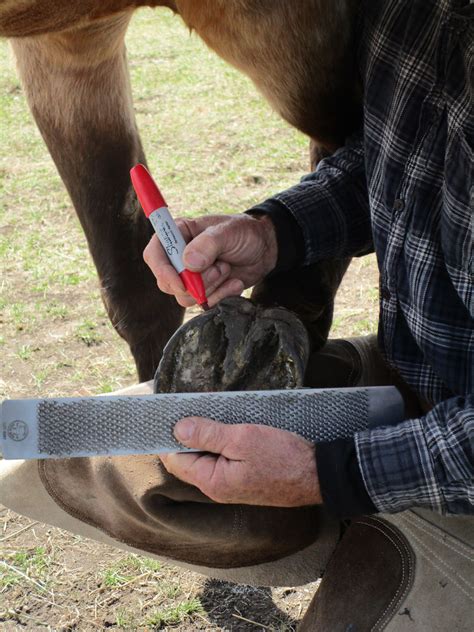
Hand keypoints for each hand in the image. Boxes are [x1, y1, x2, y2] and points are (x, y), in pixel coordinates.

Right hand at [143, 213, 276, 307]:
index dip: (163, 270)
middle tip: (221, 267)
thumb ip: (208, 244)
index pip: (154, 254)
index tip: (181, 281)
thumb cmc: (244, 233)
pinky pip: (204, 304)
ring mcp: (190, 276)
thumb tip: (189, 264)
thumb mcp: (228, 232)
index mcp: (178, 235)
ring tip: (228, 270)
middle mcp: (179, 257)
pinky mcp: (203, 291)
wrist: (264, 250)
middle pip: (168, 282)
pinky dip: (222, 296)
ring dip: (212, 287)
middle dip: (196, 282)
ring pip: (185, 297)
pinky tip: (234, 282)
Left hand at [159, 417, 321, 506]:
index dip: (168, 436)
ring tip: (209, 410)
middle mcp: (218, 487)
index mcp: (212, 481)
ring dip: (206, 435)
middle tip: (190, 405)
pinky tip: (226, 424)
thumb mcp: (242, 439)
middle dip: (187, 433)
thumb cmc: (283, 457)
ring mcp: (232, 483)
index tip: (168, 412)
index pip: (174, 459)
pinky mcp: (245, 477)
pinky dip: (220, 441)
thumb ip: (208, 435)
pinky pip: (223, 458)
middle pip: (189, 458)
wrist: (319, 474)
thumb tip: (178, 429)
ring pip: (207, 456)